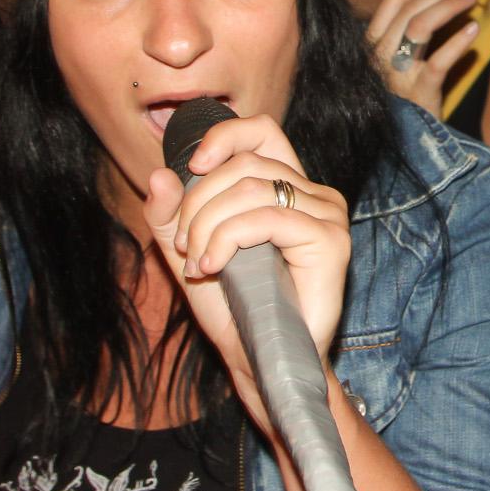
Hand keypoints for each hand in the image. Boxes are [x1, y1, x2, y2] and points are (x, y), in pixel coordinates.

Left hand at [142, 115, 350, 432]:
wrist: (259, 360)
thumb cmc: (233, 308)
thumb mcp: (187, 252)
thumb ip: (168, 215)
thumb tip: (159, 174)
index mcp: (286, 187)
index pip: (262, 130)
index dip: (224, 137)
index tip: (191, 168)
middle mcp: (314, 193)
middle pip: (244, 163)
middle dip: (198, 202)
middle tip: (185, 245)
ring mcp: (326, 215)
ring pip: (251, 188)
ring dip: (208, 225)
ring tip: (198, 263)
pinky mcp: (330, 241)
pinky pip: (266, 218)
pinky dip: (227, 239)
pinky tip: (213, 267)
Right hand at [365, 0, 483, 115]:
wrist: (404, 140)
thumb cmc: (405, 94)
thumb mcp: (399, 57)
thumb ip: (410, 29)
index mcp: (372, 41)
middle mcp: (379, 54)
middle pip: (409, 7)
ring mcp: (396, 74)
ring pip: (420, 26)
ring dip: (449, 6)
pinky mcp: (418, 92)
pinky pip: (439, 62)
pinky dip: (458, 42)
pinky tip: (475, 29)